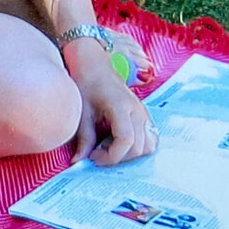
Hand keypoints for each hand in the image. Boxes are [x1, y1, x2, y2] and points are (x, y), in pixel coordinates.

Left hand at [65, 45, 157, 165]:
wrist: (96, 66)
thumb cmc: (87, 85)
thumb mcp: (82, 112)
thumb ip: (83, 138)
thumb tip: (77, 162)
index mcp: (121, 107)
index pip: (126, 140)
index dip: (111, 156)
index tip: (94, 157)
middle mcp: (138, 111)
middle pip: (139, 147)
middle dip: (118, 157)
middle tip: (97, 152)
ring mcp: (144, 114)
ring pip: (149, 146)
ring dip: (129, 154)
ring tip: (108, 146)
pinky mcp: (145, 117)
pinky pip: (150, 139)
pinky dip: (137, 147)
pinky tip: (117, 142)